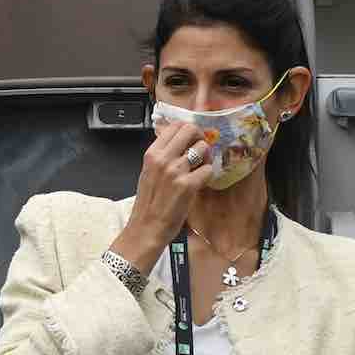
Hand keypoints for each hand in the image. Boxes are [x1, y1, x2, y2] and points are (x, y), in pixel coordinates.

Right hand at [109, 121, 212, 271]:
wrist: (146, 228)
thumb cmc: (148, 204)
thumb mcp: (148, 173)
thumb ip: (162, 156)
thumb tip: (180, 144)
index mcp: (151, 154)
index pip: (175, 126)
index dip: (188, 131)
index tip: (192, 141)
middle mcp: (163, 158)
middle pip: (190, 130)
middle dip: (200, 138)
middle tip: (201, 152)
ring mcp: (175, 171)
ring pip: (202, 148)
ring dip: (206, 158)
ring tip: (200, 169)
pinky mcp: (187, 185)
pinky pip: (208, 170)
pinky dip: (207, 175)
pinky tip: (200, 183)